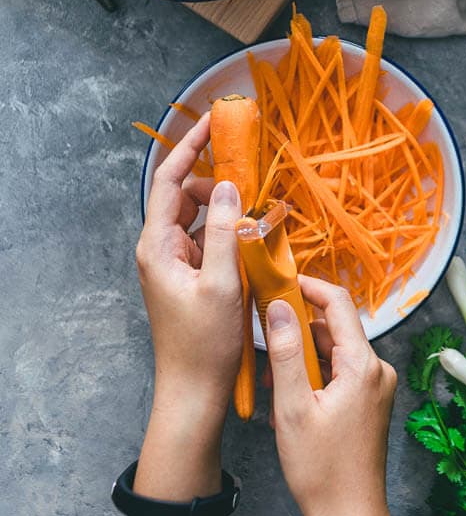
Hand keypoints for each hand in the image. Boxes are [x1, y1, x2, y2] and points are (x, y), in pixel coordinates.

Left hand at [136, 114, 242, 434]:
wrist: (194, 392)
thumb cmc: (205, 344)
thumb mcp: (221, 283)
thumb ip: (224, 231)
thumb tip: (227, 186)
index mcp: (158, 246)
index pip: (169, 181)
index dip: (190, 148)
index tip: (214, 124)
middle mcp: (161, 250)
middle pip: (185, 195)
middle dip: (217, 182)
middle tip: (252, 179)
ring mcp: (174, 264)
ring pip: (200, 219)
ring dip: (226, 210)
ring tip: (257, 215)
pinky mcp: (190, 278)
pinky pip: (208, 241)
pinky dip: (229, 233)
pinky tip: (253, 241)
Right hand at [266, 276, 397, 515]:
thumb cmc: (321, 469)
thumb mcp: (293, 407)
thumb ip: (286, 352)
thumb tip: (279, 306)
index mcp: (363, 365)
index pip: (338, 304)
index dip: (307, 286)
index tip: (277, 282)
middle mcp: (377, 370)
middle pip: (334, 329)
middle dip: (297, 330)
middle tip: (262, 337)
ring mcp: (376, 388)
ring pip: (334, 353)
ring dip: (302, 358)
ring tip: (270, 381)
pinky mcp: (370, 404)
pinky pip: (339, 374)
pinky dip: (313, 377)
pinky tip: (287, 399)